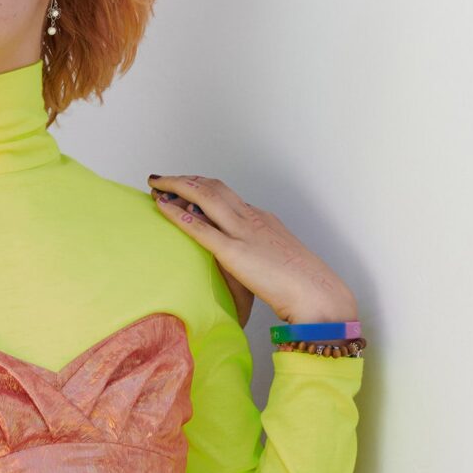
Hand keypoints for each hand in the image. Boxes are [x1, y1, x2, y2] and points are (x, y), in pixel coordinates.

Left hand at [148, 176, 357, 324]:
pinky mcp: (235, 252)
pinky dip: (178, 214)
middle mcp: (252, 218)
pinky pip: (200, 227)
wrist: (316, 293)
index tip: (185, 187)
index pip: (228, 196)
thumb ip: (255, 258)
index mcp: (263, 220)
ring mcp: (244, 232)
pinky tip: (162, 207)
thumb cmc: (300, 287)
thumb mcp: (275, 263)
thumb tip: (239, 267)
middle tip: (162, 179)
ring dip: (177, 187)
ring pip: (206, 197)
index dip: (202, 188)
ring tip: (155, 184)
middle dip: (185, 180)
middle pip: (214, 188)